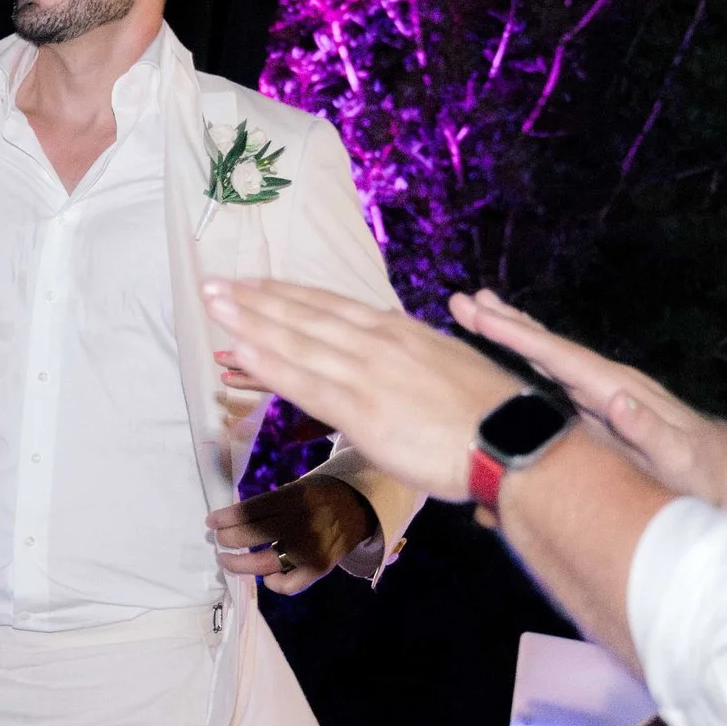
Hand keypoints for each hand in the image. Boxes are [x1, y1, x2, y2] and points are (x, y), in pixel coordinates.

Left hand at [202, 280, 519, 501]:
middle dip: (256, 299)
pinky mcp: (362, 409)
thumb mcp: (446, 366)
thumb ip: (411, 357)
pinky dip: (270, 363)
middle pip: (306, 314)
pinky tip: (240, 348)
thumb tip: (389, 351)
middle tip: (213, 284)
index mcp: (398, 332)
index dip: (289, 294)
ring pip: (298, 341)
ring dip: (251, 321)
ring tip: (214, 305)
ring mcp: (368, 373)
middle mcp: (378, 343)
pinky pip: (305, 382)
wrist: (513, 442)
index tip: (254, 284)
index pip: (331, 306)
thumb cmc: (489, 415)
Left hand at [209, 477, 373, 595]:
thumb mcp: (295, 487)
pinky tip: (266, 577)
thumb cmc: (319, 495)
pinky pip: (289, 585)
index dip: (224, 518)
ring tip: (227, 560)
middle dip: (226, 539)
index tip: (211, 522)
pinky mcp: (320, 567)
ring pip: (263, 564)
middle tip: (219, 539)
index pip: (248, 511)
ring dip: (238, 564)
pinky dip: (273, 584)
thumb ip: (268, 504)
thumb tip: (230, 522)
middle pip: (249, 536)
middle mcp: (300, 523)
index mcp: (293, 498)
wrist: (360, 507)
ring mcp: (310, 548)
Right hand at [447, 290, 720, 497]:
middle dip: (505, 322)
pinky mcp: (596, 405)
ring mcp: (600, 391)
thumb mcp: (676, 458)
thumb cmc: (697, 473)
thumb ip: (649, 432)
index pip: (559, 357)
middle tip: (462, 299)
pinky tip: (509, 351)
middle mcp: (604, 382)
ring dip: (511, 332)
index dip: (518, 337)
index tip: (481, 315)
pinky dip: (526, 356)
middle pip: (547, 346)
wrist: (722, 474)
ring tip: (476, 309)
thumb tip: (618, 401)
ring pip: (546, 356)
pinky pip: (552, 376)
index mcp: (615, 390)